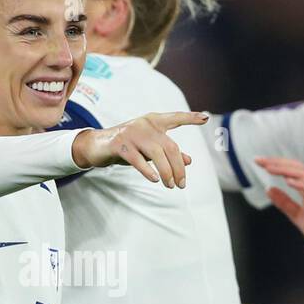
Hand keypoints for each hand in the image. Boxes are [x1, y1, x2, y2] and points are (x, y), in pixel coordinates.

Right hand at [71, 111, 205, 188]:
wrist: (97, 146)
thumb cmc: (128, 146)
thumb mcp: (149, 148)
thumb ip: (168, 152)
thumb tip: (189, 160)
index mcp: (154, 121)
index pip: (175, 118)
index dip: (190, 118)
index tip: (205, 118)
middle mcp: (145, 124)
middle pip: (170, 146)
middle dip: (178, 167)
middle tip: (182, 184)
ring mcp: (132, 133)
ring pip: (156, 154)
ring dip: (166, 172)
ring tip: (170, 185)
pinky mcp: (120, 144)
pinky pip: (137, 159)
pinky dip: (148, 170)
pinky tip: (155, 179)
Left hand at [255, 157, 303, 253]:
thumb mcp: (297, 215)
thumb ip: (284, 202)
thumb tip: (268, 189)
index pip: (289, 171)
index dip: (274, 164)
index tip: (258, 162)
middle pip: (295, 167)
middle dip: (276, 162)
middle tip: (259, 160)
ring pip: (302, 174)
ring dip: (285, 170)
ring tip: (269, 168)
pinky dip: (300, 183)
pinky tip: (288, 182)